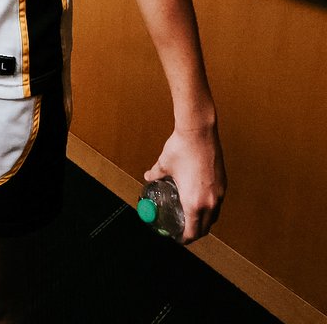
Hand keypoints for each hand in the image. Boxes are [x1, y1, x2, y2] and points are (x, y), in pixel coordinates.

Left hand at [144, 123, 225, 242]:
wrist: (199, 132)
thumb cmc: (181, 149)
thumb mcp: (163, 165)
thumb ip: (155, 175)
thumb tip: (148, 177)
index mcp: (195, 202)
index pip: (193, 231)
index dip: (185, 239)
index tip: (178, 239)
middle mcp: (211, 201)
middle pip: (205, 227)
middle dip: (194, 233)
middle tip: (182, 231)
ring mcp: (220, 193)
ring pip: (213, 215)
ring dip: (203, 220)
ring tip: (190, 218)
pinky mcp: (223, 183)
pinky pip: (217, 203)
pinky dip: (209, 208)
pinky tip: (199, 201)